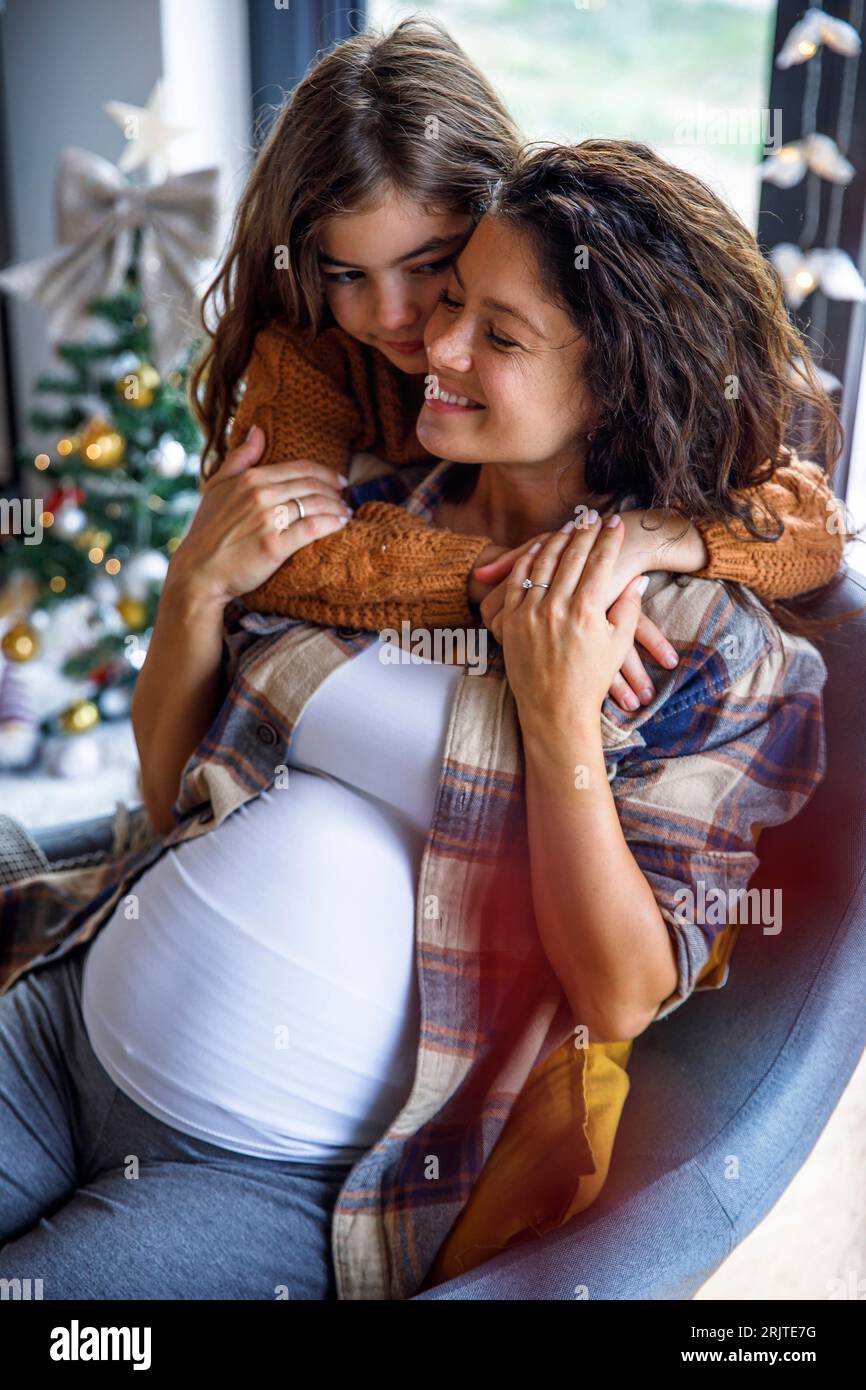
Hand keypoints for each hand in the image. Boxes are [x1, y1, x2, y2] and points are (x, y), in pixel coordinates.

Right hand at [165, 425, 352, 606]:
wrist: (199, 571)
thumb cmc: (207, 530)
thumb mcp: (217, 487)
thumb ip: (239, 458)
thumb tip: (257, 430)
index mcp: (250, 479)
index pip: (299, 468)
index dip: (325, 472)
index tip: (339, 480)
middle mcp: (260, 496)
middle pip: (311, 485)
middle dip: (335, 490)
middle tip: (345, 497)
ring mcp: (268, 521)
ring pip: (315, 504)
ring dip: (337, 507)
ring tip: (346, 513)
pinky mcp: (275, 546)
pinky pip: (312, 528)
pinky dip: (332, 524)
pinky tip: (341, 524)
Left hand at [500, 513, 647, 730]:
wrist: (555, 709)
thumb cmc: (592, 679)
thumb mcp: (618, 643)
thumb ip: (627, 607)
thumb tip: (638, 579)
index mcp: (586, 611)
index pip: (600, 562)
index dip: (609, 539)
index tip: (616, 522)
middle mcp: (556, 608)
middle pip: (571, 556)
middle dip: (585, 532)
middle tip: (594, 516)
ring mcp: (530, 613)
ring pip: (543, 563)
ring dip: (556, 540)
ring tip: (568, 527)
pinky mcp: (511, 621)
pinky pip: (517, 581)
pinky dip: (527, 562)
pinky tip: (537, 549)